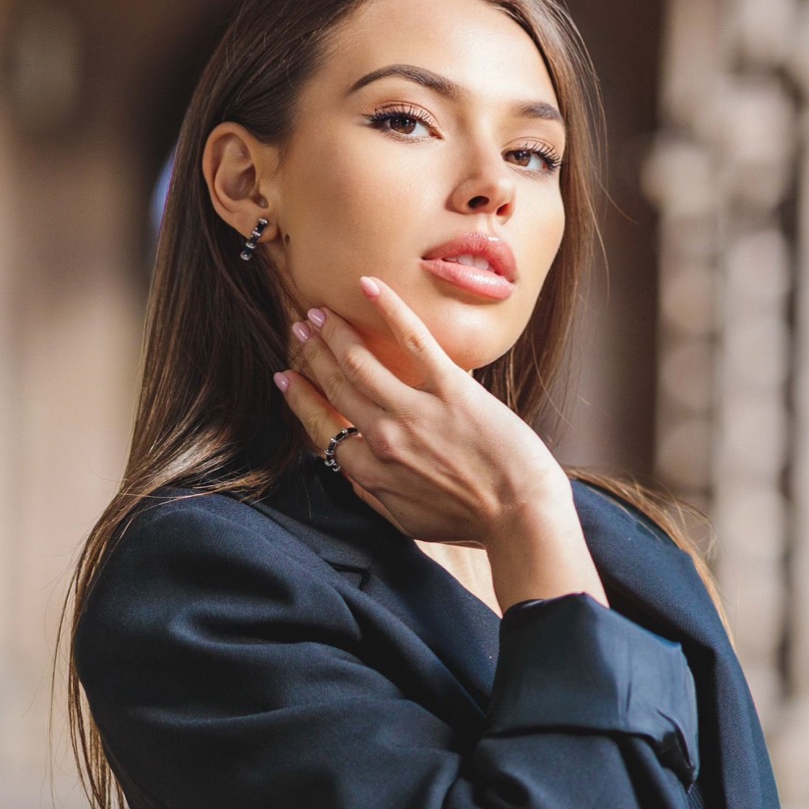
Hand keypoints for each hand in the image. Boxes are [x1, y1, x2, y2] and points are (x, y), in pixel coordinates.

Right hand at [274, 276, 569, 546]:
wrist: (521, 516)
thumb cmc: (471, 522)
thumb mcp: (409, 521)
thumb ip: (375, 495)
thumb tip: (354, 472)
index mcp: (371, 472)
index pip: (322, 426)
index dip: (302, 398)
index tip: (287, 375)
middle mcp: (384, 438)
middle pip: (337, 387)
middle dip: (312, 354)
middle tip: (299, 327)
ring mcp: (416, 411)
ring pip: (360, 362)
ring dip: (334, 333)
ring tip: (320, 312)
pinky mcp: (452, 389)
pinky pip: (412, 341)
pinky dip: (388, 310)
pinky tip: (369, 286)